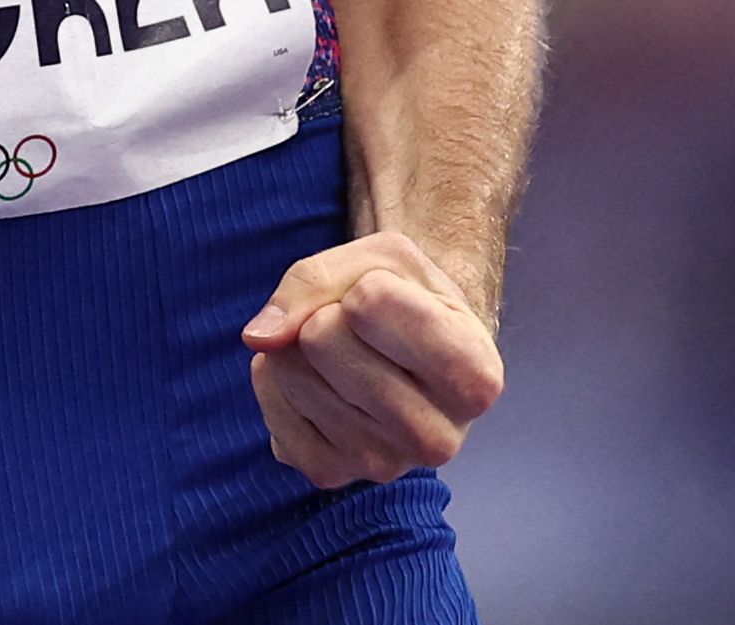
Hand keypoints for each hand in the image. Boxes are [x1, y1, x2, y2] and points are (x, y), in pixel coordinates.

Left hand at [240, 230, 503, 487]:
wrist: (412, 352)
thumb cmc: (406, 298)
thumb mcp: (383, 259)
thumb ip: (316, 279)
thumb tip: (259, 338)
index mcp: (475, 375)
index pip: (369, 302)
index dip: (365, 282)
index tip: (390, 298)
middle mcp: (439, 438)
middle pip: (322, 337)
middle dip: (326, 313)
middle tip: (359, 329)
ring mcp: (384, 466)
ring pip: (291, 372)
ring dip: (298, 347)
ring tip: (342, 354)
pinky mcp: (333, 475)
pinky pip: (272, 412)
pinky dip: (276, 383)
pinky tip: (315, 381)